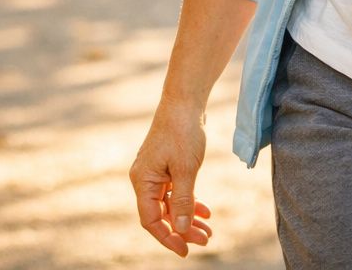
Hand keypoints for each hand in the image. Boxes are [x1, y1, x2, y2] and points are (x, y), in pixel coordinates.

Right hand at [130, 105, 212, 256]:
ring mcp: (155, 173)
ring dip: (188, 218)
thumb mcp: (185, 169)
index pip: (151, 219)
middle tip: (205, 240)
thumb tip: (181, 229)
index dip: (167, 237)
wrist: (185, 102)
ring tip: (208, 230)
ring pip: (170, 204)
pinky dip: (189, 202)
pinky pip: (175, 191)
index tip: (185, 250)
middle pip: (162, 214)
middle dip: (183, 229)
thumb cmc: (182, 132)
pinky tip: (205, 211)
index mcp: (142, 181)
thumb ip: (183, 200)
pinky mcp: (166, 166)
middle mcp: (145, 179)